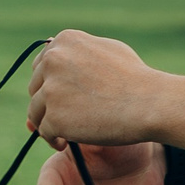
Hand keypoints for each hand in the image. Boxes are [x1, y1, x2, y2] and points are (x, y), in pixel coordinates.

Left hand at [27, 29, 165, 146]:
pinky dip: (53, 139)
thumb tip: (53, 51)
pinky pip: (44, 131)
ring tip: (66, 132)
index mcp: (64, 41)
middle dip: (48, 103)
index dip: (52, 84)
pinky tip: (66, 143)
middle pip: (35, 88)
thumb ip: (78, 51)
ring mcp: (52, 89)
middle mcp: (53, 60)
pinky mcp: (54, 117)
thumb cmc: (135, 78)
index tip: (67, 98)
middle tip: (68, 117)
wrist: (150, 103)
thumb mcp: (107, 50)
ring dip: (48, 123)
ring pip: (35, 111)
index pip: (41, 65)